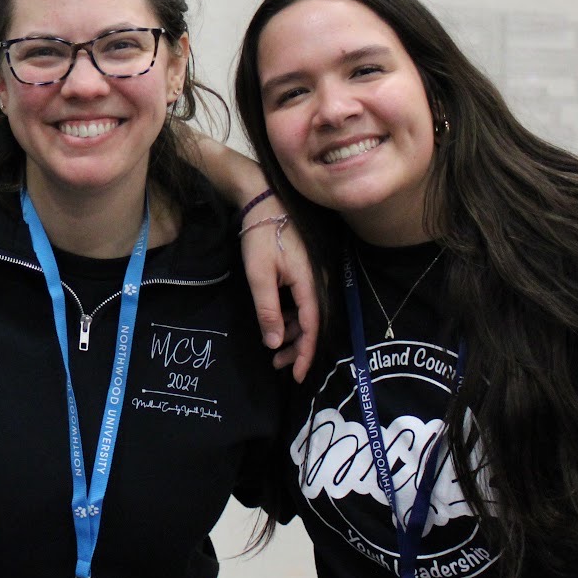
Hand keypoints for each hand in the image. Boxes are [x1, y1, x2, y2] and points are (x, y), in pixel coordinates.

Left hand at [240, 194, 318, 381]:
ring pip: (308, 315)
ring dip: (293, 334)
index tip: (297, 376)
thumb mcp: (259, 275)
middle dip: (297, 348)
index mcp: (310, 284)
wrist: (264, 201)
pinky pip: (303, 303)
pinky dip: (292, 318)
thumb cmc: (260, 235)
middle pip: (313, 324)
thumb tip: (275, 343)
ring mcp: (312, 277)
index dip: (306, 354)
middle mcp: (318, 283)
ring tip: (273, 352)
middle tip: (277, 366)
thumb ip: (268, 310)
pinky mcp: (304, 273)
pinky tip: (278, 326)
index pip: (313, 327)